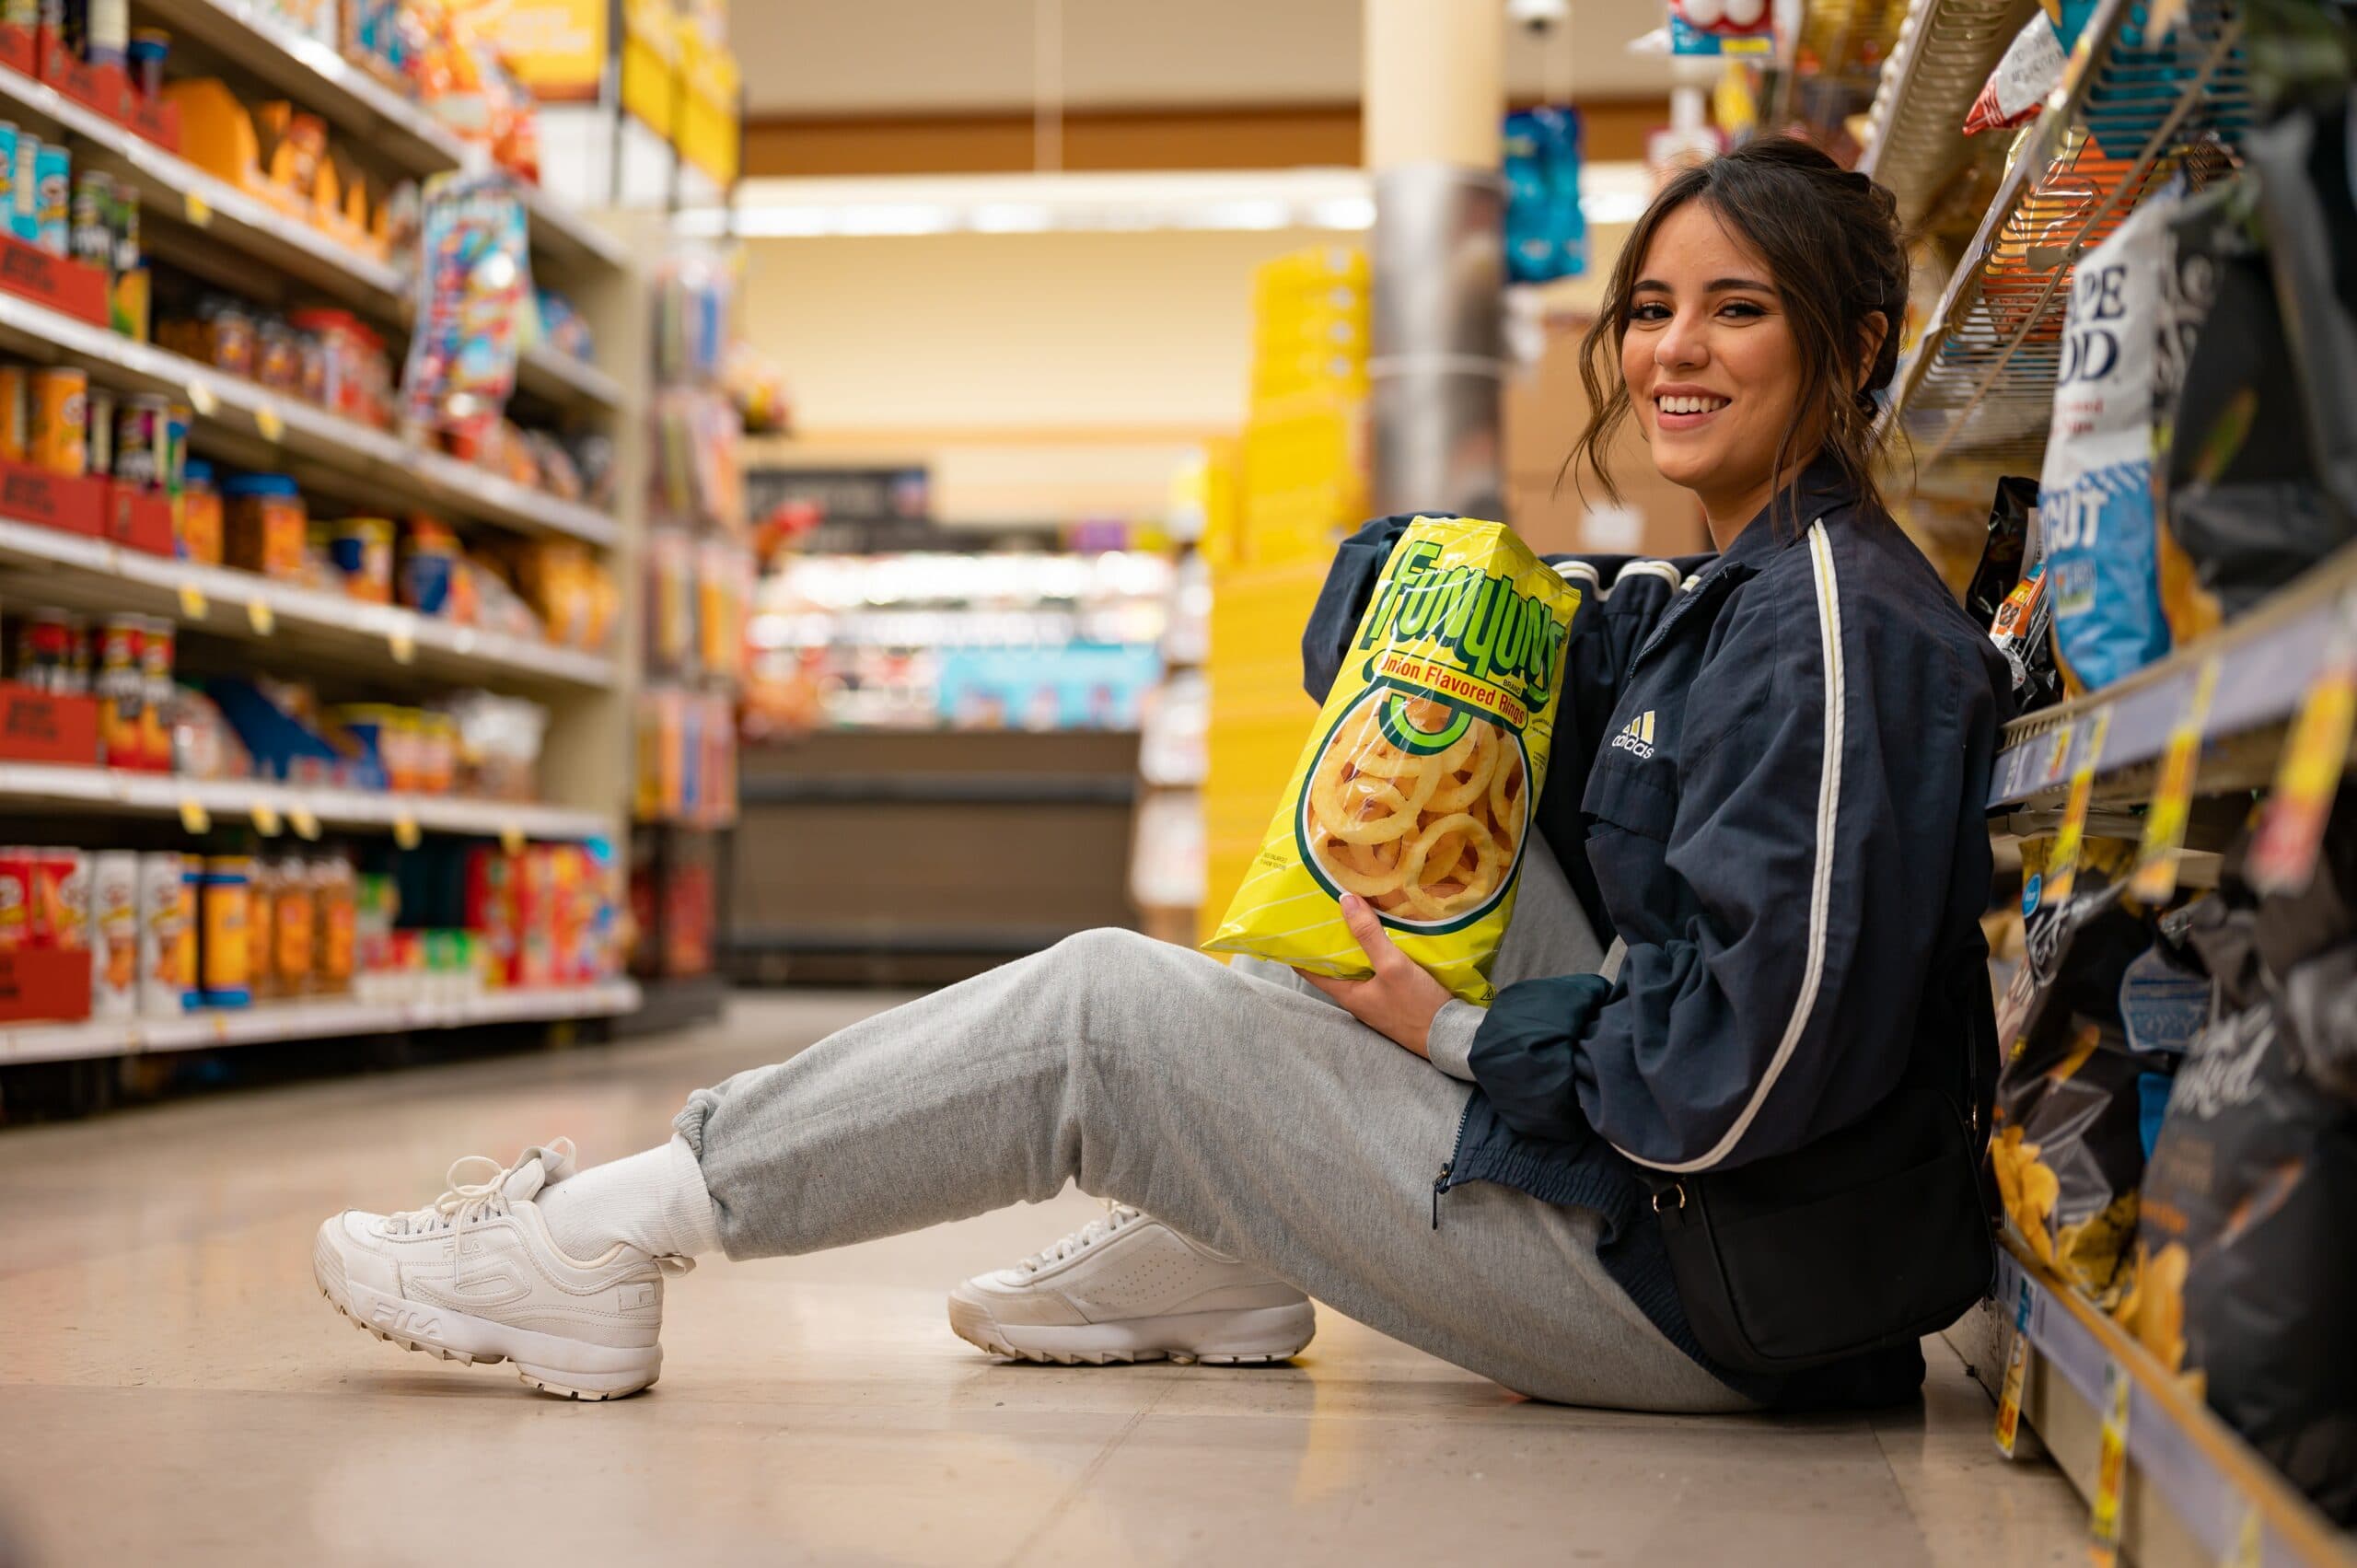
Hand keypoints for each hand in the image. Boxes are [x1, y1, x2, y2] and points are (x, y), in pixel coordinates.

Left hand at [1296, 894, 1451, 1057]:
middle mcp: (1356, 997)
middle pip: (1334, 964)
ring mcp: (1375, 998)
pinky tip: (1381, 935)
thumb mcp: (1392, 966)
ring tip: (1351, 914)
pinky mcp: (1393, 996)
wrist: (1451, 1036)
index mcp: (1346, 994)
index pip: (1309, 969)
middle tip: (1325, 909)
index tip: (1296, 923)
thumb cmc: (1417, 1005)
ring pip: (1356, 966)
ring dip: (1353, 944)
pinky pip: (1375, 969)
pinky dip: (1373, 951)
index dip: (1301, 947)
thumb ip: (1368, 934)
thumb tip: (1344, 900)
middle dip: (1329, 939)